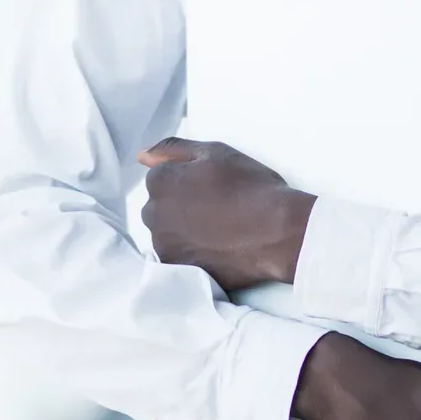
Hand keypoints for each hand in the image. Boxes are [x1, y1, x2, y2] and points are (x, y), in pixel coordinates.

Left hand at [136, 137, 314, 293]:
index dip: (187, 181)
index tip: (211, 187)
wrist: (278, 232)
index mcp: (161, 181)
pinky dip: (191, 253)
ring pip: (166, 234)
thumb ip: (173, 150)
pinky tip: (215, 248)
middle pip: (158, 207)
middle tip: (215, 209)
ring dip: (183, 231)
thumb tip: (142, 156)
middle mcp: (155, 214)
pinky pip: (177, 257)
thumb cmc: (251, 187)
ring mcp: (165, 245)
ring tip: (218, 230)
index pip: (159, 177)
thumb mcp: (216, 152)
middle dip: (178, 206)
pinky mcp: (180, 269)